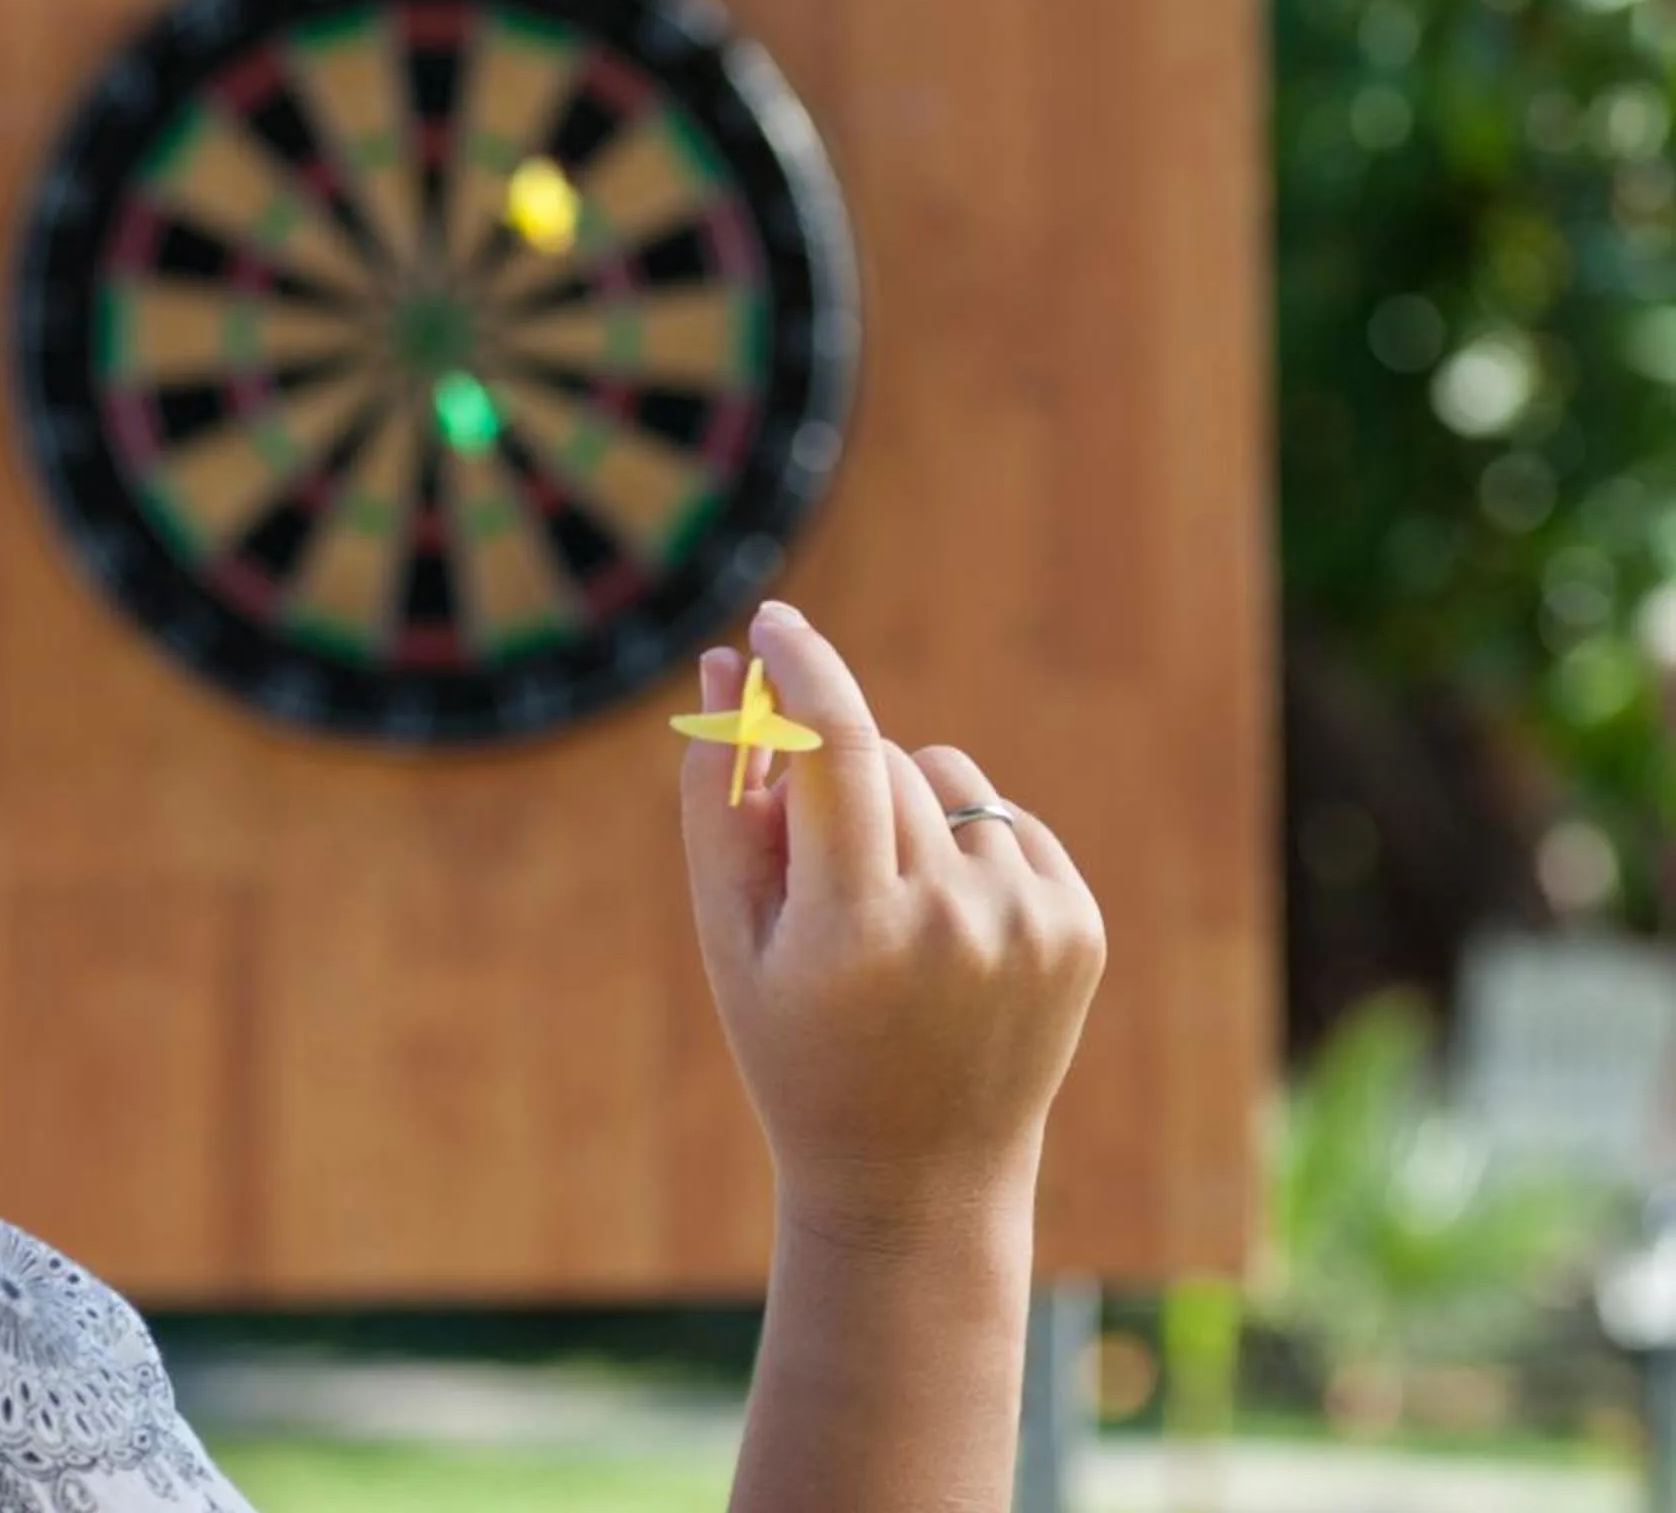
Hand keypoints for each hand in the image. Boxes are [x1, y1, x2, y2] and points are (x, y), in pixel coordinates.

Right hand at [679, 601, 1105, 1248]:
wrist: (916, 1177)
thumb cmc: (795, 1047)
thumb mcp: (730, 935)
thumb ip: (718, 797)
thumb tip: (725, 668)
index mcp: (855, 928)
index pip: (839, 747)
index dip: (804, 667)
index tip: (771, 620)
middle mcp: (954, 921)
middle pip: (881, 764)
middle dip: (834, 784)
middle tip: (814, 880)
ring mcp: (1028, 925)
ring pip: (946, 778)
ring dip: (905, 810)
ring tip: (887, 915)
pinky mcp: (1078, 927)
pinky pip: (1003, 818)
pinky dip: (964, 846)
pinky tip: (946, 930)